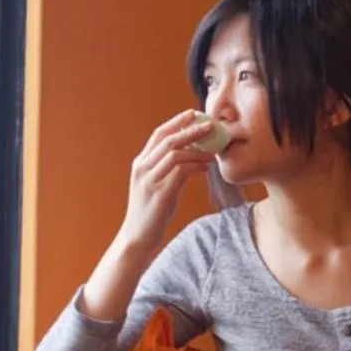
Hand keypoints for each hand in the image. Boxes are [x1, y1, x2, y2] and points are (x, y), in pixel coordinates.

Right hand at [119, 110, 216, 253]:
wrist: (138, 236)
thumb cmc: (150, 212)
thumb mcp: (156, 186)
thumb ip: (169, 170)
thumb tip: (195, 158)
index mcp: (140, 164)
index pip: (159, 135)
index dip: (176, 122)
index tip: (193, 113)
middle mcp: (142, 168)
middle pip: (168, 140)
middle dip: (190, 130)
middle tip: (210, 125)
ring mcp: (150, 180)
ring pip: (175, 154)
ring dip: (197, 149)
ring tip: (213, 150)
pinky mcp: (160, 193)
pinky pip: (181, 172)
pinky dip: (196, 166)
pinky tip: (207, 167)